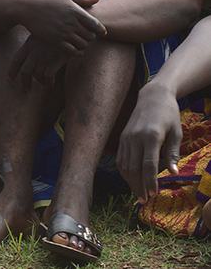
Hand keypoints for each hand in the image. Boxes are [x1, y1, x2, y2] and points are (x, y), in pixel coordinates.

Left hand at [8, 36, 71, 90]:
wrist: (71, 29)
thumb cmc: (57, 31)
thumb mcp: (41, 34)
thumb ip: (34, 45)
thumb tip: (29, 56)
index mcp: (29, 44)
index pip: (16, 60)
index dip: (12, 70)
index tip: (10, 78)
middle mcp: (34, 52)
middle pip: (25, 71)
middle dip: (24, 82)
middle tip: (25, 89)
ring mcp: (45, 56)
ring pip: (37, 75)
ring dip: (39, 82)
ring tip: (43, 85)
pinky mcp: (56, 60)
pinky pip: (48, 76)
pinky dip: (48, 82)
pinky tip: (51, 84)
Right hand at [21, 0, 105, 52]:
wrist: (26, 8)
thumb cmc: (46, 0)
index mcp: (76, 11)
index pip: (95, 24)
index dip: (100, 30)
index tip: (101, 32)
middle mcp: (71, 23)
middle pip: (90, 36)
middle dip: (91, 38)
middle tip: (89, 38)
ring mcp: (63, 33)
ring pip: (82, 44)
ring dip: (84, 45)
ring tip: (81, 43)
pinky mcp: (55, 41)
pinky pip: (71, 51)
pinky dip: (76, 52)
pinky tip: (76, 50)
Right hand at [118, 84, 181, 201]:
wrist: (152, 97)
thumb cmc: (169, 115)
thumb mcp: (176, 133)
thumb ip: (172, 153)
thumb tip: (172, 173)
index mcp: (151, 137)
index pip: (148, 165)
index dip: (150, 182)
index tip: (152, 194)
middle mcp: (135, 138)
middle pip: (133, 168)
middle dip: (138, 186)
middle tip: (144, 200)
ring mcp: (126, 138)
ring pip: (124, 165)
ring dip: (130, 181)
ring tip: (137, 193)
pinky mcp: (122, 138)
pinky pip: (121, 159)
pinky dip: (124, 172)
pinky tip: (131, 180)